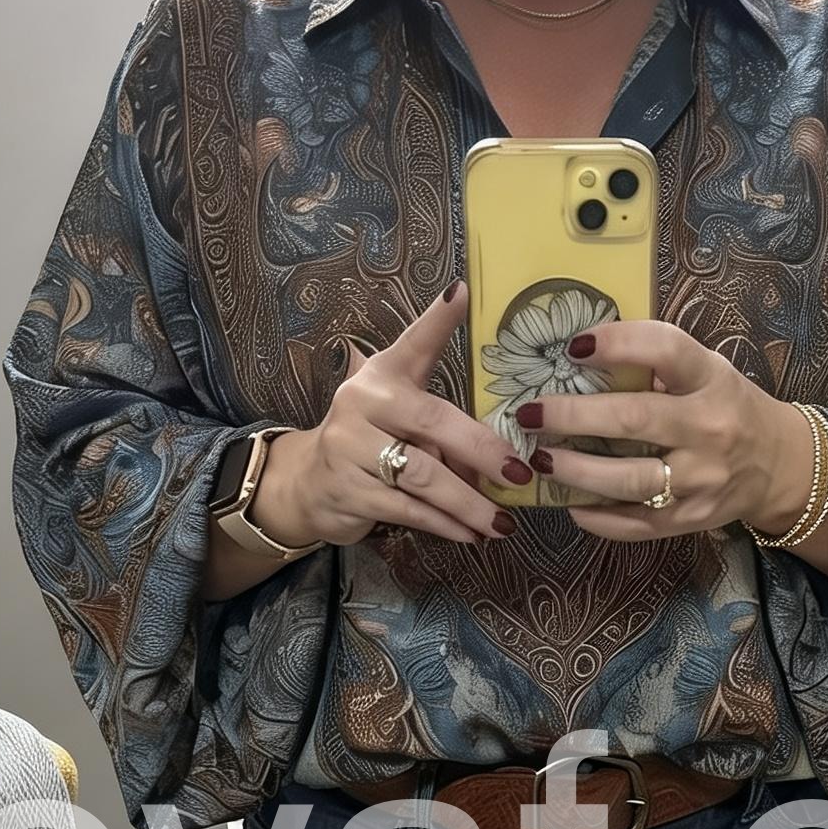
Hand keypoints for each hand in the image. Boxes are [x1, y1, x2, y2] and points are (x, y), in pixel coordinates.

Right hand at [251, 281, 533, 552]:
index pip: (414, 344)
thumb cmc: (371, 444)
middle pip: (432, 423)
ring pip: (424, 476)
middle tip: (519, 472)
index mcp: (384, 376)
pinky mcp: (349, 491)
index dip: (437, 321)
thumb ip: (443, 430)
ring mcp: (350, 448)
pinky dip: (445, 524)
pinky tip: (471, 535)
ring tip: (503, 522)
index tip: (462, 293)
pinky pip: (408, 510)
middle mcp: (363, 403)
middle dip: (482, 451)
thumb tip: (496, 465)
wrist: (308, 483)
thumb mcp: (400, 419)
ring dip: (469, 503)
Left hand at [516, 320, 817, 543]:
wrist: (778, 466)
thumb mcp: (708, 372)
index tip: (575, 346)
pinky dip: (598, 518)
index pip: (666, 350)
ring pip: (629, 479)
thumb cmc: (728, 408)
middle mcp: (709, 430)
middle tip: (530, 412)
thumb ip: (658, 365)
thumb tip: (582, 355)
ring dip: (576, 471)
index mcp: (712, 380)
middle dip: (573, 416)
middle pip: (633, 420)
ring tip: (541, 459)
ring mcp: (701, 480)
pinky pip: (637, 524)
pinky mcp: (691, 519)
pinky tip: (569, 503)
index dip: (618, 344)